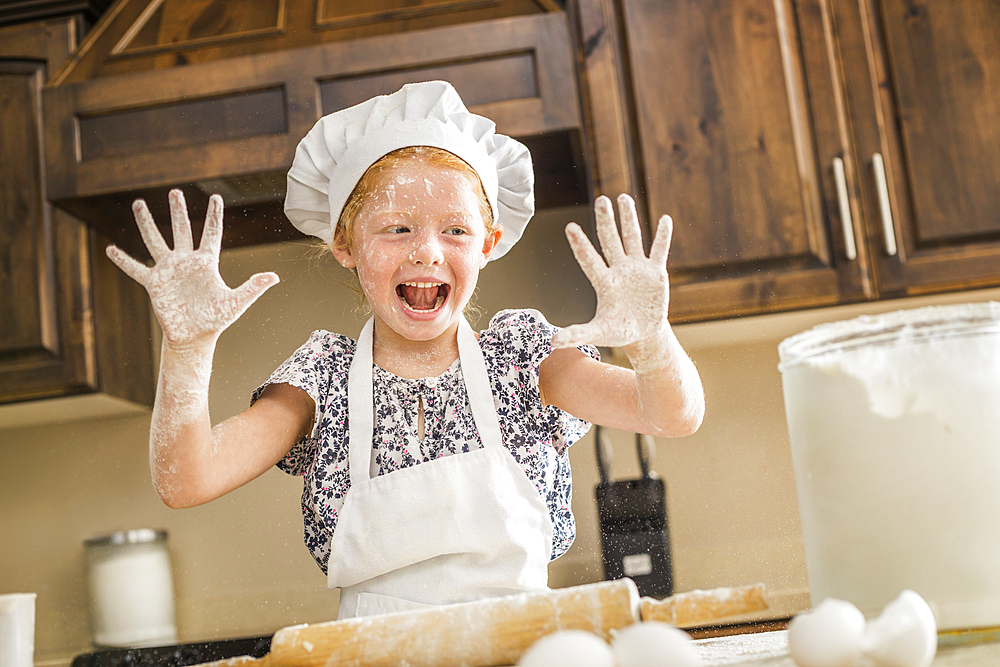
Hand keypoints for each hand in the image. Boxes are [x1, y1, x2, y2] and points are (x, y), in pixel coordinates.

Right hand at [106, 189, 278, 348]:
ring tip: (138, 203)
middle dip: (177, 211)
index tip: (215, 197)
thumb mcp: (236, 302)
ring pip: (156, 241)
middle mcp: (186, 262)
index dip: (214, 215)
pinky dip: (123, 260)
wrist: (195, 337)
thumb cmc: (216, 320)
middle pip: (182, 230)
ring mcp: (169, 271)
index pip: (212, 233)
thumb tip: (275, 276)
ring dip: (147, 223)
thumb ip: (253, 287)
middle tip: (174, 191)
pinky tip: (110, 249)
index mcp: (207, 263)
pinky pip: (136, 269)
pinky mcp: (154, 283)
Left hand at [551, 193, 672, 349]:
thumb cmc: (618, 331)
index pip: (589, 260)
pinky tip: (665, 219)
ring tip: (623, 197)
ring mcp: (637, 269)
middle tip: (601, 200)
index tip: (569, 226)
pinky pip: (659, 251)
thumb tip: (552, 342)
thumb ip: (577, 333)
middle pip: (610, 241)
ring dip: (629, 219)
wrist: (643, 333)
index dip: (580, 244)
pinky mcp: (655, 273)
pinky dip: (663, 236)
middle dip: (606, 221)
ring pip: (632, 238)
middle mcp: (618, 270)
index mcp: (603, 282)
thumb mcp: (598, 333)